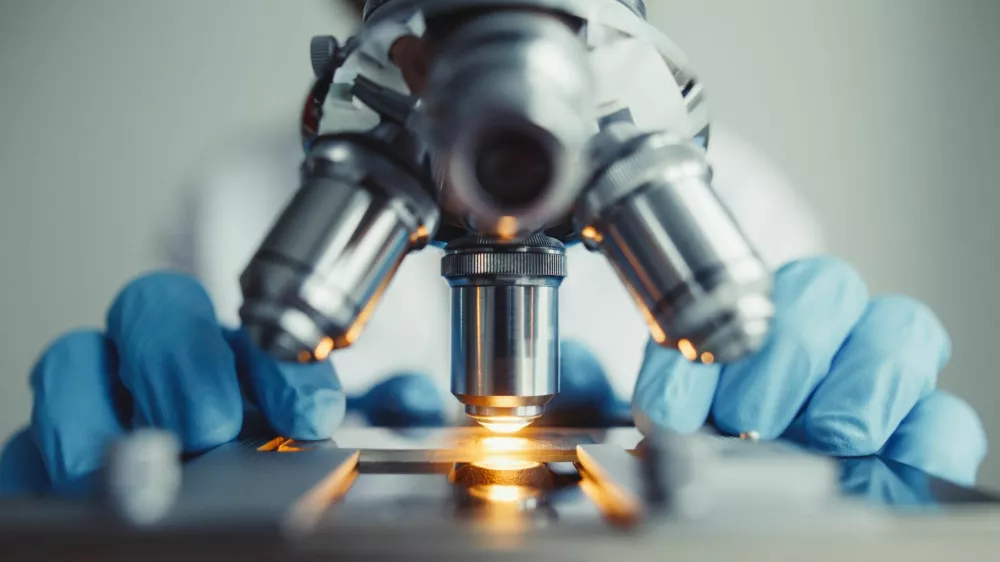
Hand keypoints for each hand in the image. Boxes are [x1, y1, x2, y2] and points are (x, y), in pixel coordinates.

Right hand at [0, 272, 445, 495]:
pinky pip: (21, 445)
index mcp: (237, 347)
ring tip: (137, 463)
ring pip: (71, 363)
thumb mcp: (330, 439)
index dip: (280, 364)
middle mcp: (161, 358)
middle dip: (184, 363)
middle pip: (152, 312)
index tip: (309, 414)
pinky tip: (72, 489)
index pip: (252, 325)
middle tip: (213, 424)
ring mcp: (95, 398)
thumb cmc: (274, 460)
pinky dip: (38, 462)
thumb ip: (379, 415)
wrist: (224, 506)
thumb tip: (422, 405)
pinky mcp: (43, 453)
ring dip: (97, 410)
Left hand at [632, 257, 986, 485]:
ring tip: (818, 433)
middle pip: (826, 287)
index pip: (732, 293)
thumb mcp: (646, 428)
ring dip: (856, 378)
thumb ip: (604, 389)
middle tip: (745, 417)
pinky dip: (925, 432)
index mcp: (746, 329)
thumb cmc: (704, 463)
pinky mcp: (921, 440)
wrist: (744, 516)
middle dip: (782, 349)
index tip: (668, 405)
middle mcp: (816, 345)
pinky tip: (877, 459)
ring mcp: (876, 386)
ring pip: (900, 328)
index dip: (699, 347)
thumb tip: (567, 365)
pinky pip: (947, 417)